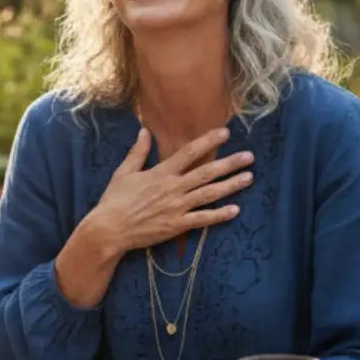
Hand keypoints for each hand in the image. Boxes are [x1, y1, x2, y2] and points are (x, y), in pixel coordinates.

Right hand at [82, 127, 253, 256]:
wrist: (110, 229)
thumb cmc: (115, 200)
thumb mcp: (124, 172)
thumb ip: (138, 151)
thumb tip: (144, 130)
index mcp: (161, 173)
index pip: (189, 153)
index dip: (208, 141)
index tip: (225, 133)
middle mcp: (173, 188)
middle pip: (206, 172)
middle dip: (230, 164)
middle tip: (249, 157)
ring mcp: (177, 207)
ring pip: (209, 194)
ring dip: (231, 186)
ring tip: (249, 178)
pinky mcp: (177, 226)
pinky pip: (202, 219)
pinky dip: (219, 215)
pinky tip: (235, 210)